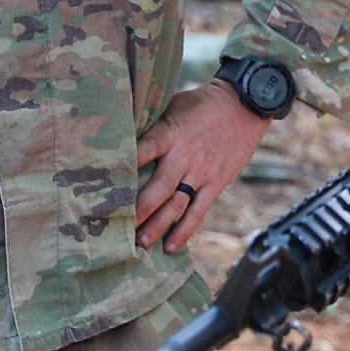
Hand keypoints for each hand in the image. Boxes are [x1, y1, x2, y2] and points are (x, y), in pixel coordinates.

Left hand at [135, 83, 267, 252]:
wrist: (244, 105)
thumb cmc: (202, 104)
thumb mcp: (173, 105)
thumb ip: (153, 126)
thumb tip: (123, 139)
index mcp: (169, 133)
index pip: (143, 152)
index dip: (124, 168)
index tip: (105, 188)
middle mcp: (185, 155)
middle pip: (158, 188)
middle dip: (138, 210)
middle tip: (119, 227)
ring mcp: (202, 172)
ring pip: (177, 204)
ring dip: (158, 225)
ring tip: (140, 242)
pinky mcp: (217, 182)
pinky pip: (199, 211)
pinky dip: (185, 230)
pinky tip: (170, 246)